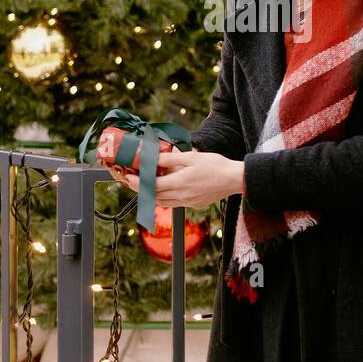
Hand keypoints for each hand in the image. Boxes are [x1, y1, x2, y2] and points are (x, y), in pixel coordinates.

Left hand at [121, 150, 244, 208]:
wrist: (234, 179)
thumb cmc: (216, 165)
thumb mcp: (192, 157)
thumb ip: (171, 158)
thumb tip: (154, 157)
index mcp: (179, 183)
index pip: (152, 186)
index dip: (138, 183)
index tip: (128, 177)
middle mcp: (182, 196)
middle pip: (155, 196)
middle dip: (142, 189)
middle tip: (133, 181)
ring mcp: (188, 202)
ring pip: (163, 202)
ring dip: (152, 195)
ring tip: (146, 186)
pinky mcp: (195, 205)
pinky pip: (175, 203)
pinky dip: (165, 198)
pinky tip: (166, 190)